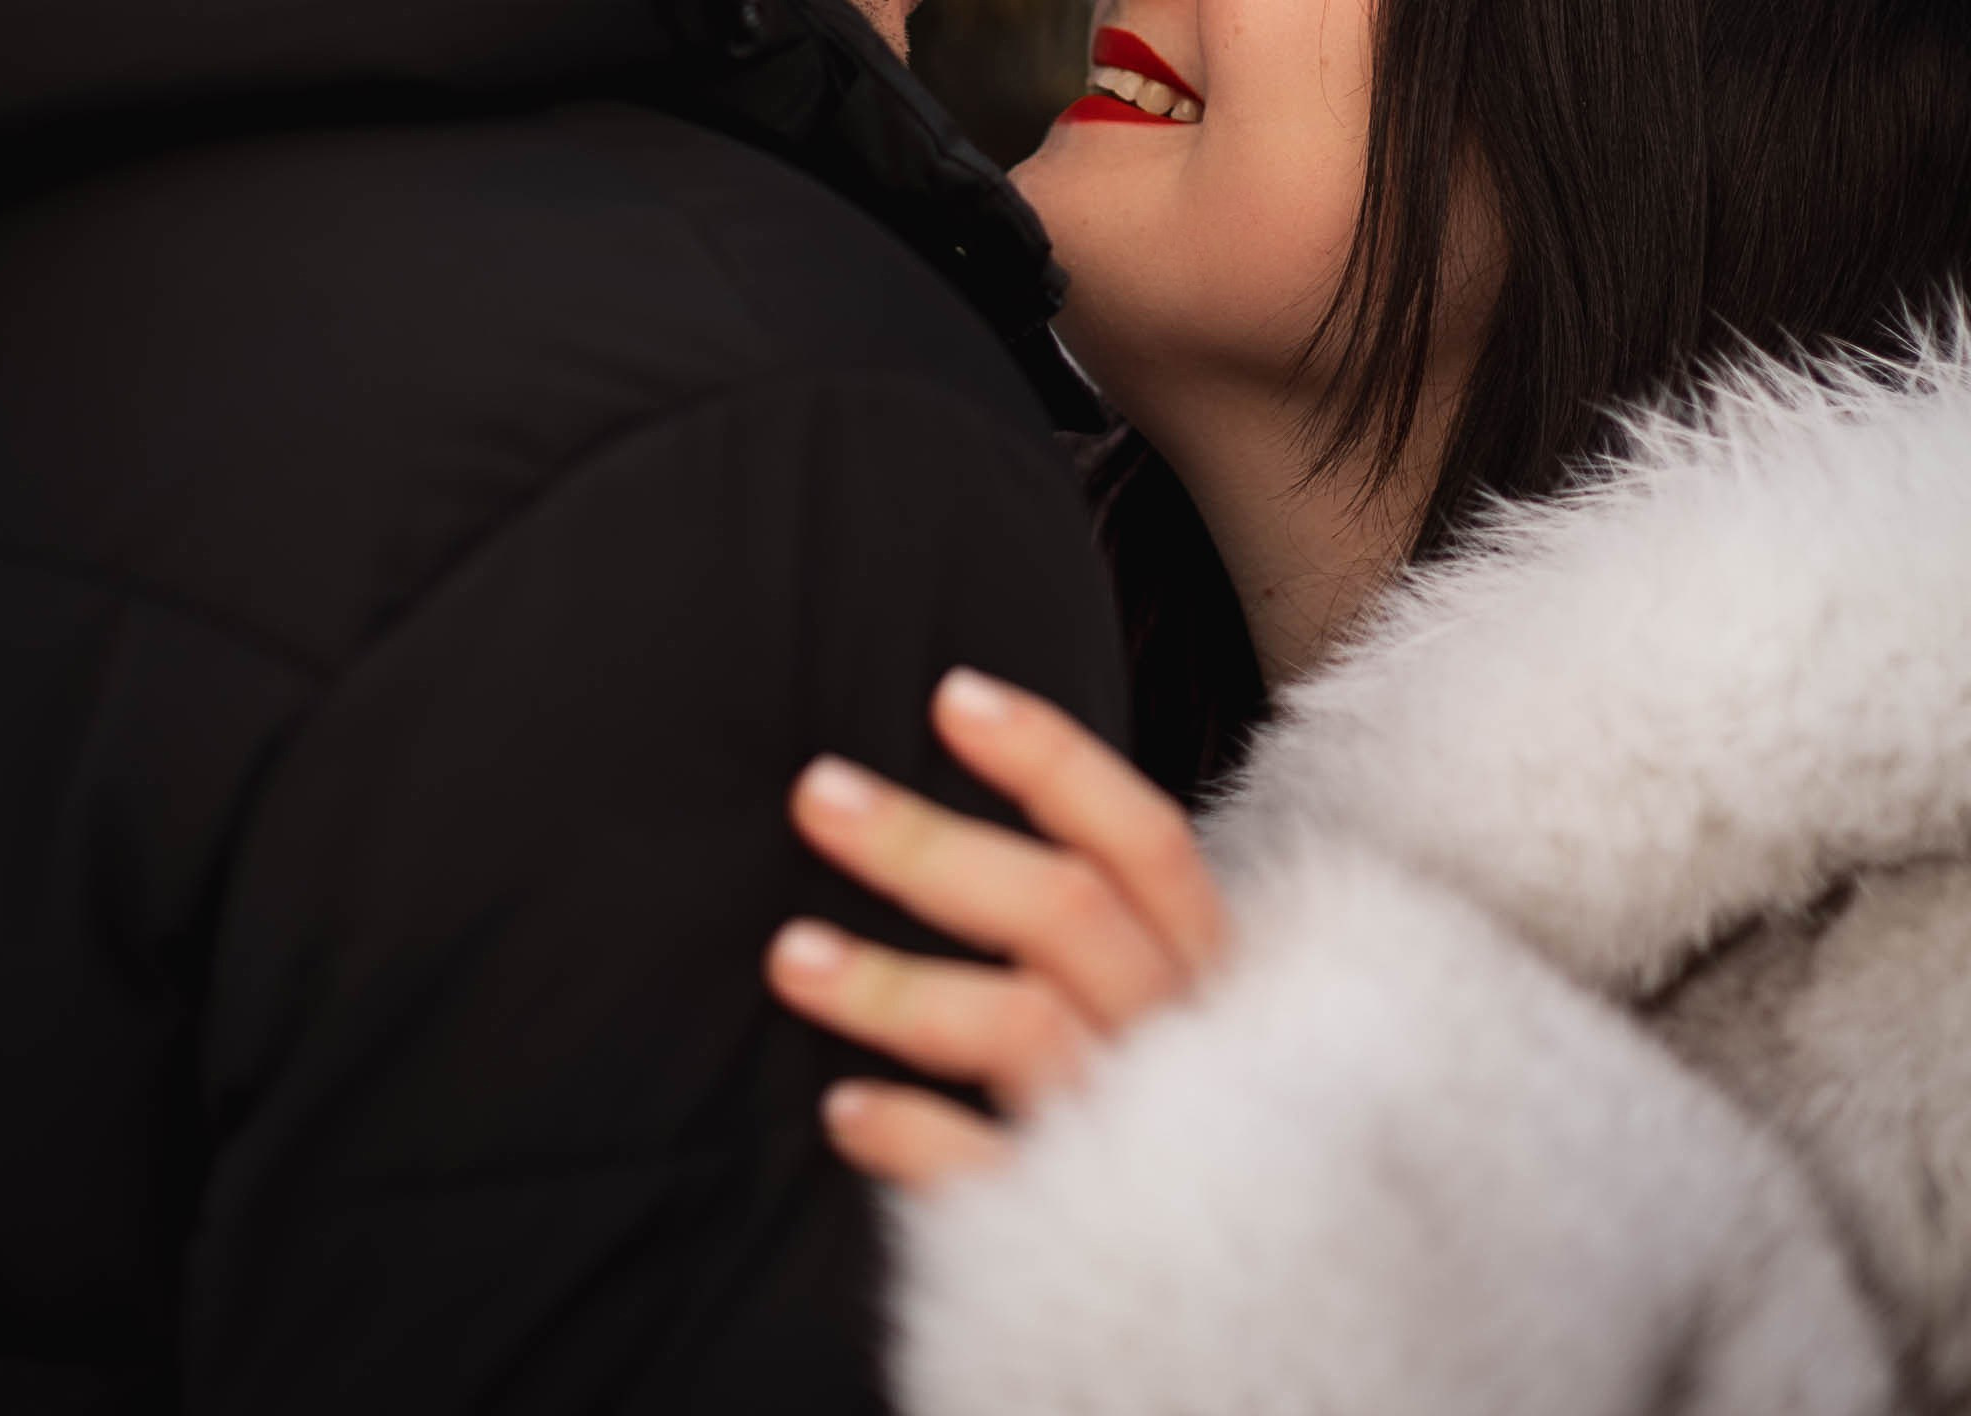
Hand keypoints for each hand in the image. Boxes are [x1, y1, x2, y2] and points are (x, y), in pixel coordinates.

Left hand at [765, 667, 1229, 1189]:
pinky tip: (843, 1112)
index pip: (1141, 839)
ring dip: (896, 987)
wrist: (1227, 1319)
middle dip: (931, 844)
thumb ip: (1089, 913)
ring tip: (790, 957)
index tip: (949, 698)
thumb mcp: (1148, 992)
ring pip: (1021, 1029)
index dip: (1054, 761)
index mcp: (1201, 960)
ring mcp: (1142, 1134)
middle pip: (1065, 911)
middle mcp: (1182, 1032)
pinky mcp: (1091, 1232)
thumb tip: (946, 795)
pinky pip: (994, 1174)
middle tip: (817, 794)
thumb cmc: (1158, 1105)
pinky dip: (915, 1135)